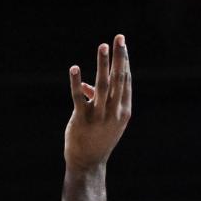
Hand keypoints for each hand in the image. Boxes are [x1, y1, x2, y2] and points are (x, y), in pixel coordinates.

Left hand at [65, 34, 132, 168]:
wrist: (89, 163)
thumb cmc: (98, 139)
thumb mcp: (107, 120)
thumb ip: (100, 101)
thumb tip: (88, 86)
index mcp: (124, 110)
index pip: (126, 81)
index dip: (125, 61)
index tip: (123, 43)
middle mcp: (114, 112)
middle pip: (118, 79)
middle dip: (119, 57)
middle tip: (118, 38)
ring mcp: (99, 116)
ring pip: (102, 85)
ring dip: (103, 64)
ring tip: (102, 46)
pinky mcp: (82, 120)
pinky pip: (79, 98)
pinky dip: (77, 82)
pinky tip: (74, 68)